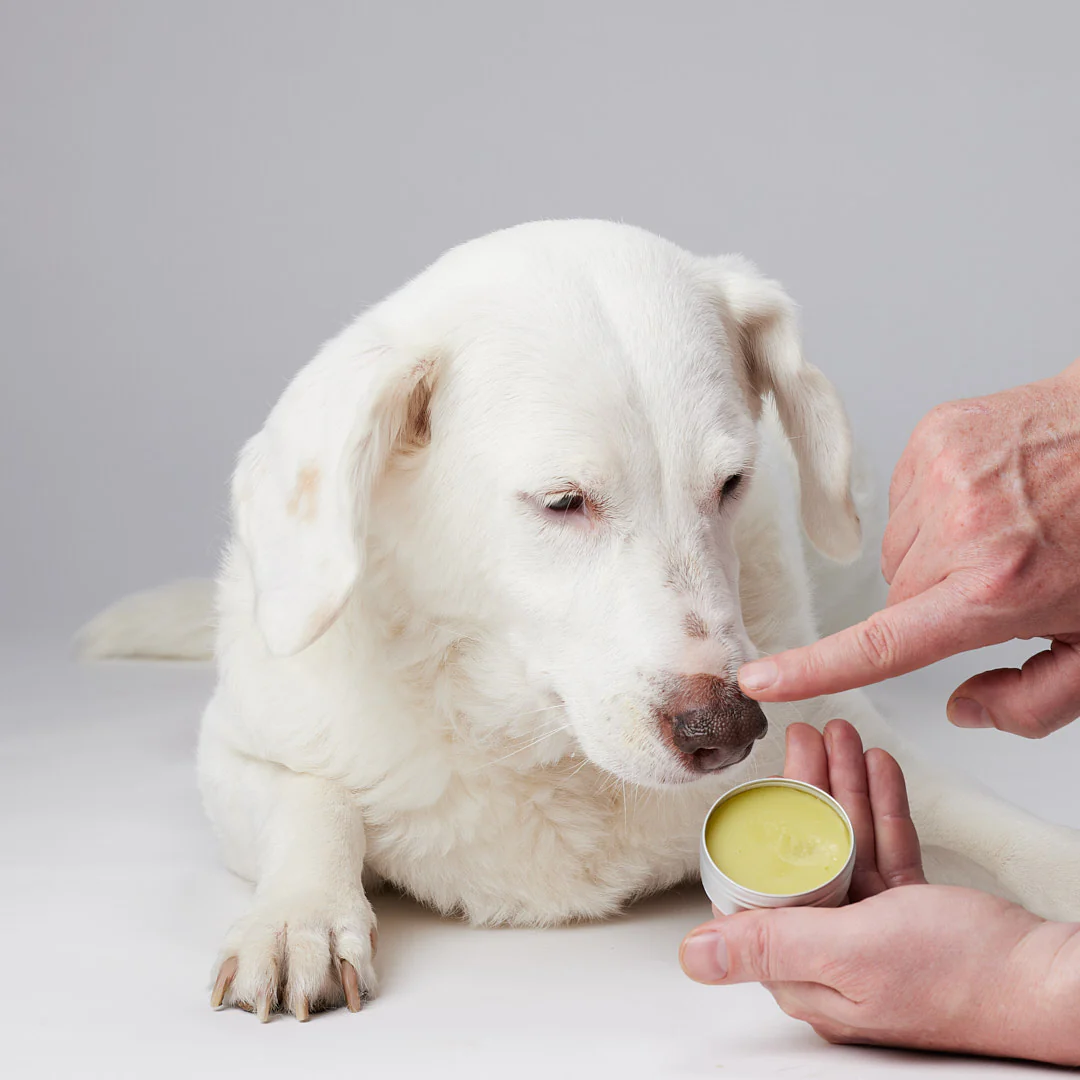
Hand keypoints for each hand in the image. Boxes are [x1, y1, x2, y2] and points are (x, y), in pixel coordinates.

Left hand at [679, 721, 1079, 1064]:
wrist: (1050, 982)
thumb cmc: (965, 980)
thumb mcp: (851, 954)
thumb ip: (772, 946)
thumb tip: (692, 954)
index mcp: (809, 974)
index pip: (763, 893)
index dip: (761, 833)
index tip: (758, 782)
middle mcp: (836, 954)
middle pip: (805, 857)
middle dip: (804, 790)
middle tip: (804, 735)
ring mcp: (876, 932)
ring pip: (847, 844)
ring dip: (843, 786)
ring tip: (840, 734)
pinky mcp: (912, 913)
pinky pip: (886, 850)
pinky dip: (881, 808)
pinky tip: (876, 769)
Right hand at [739, 359, 1079, 737]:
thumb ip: (1036, 703)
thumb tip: (964, 708)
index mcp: (996, 592)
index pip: (882, 644)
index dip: (813, 668)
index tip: (759, 679)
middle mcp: (959, 530)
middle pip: (897, 595)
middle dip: (935, 601)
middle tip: (1000, 580)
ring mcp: (942, 475)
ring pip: (898, 549)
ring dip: (933, 552)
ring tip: (999, 531)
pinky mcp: (934, 437)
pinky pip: (903, 499)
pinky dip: (935, 507)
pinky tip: (987, 497)